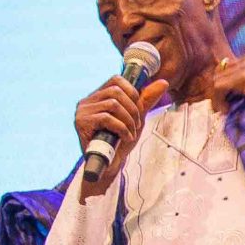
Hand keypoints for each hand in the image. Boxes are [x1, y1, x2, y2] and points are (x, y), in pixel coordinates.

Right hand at [72, 73, 168, 192]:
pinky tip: (126, 137)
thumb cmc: (120, 141)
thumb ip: (147, 99)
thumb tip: (163, 82)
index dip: (132, 91)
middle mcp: (87, 101)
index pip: (116, 79)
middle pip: (116, 91)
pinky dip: (122, 128)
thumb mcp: (136, 117)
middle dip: (133, 108)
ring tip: (132, 132)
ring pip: (113, 104)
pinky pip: (106, 118)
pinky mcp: (81, 123)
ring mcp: (82, 111)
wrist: (109, 164)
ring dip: (128, 120)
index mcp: (98, 96)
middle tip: (137, 124)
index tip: (139, 108)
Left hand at [201, 50, 244, 116]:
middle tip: (221, 106)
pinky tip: (226, 110)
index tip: (226, 99)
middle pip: (221, 71)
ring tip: (223, 109)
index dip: (224, 84)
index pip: (228, 67)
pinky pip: (219, 87)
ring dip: (217, 96)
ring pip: (217, 79)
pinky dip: (218, 100)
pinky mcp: (243, 77)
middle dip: (218, 90)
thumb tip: (234, 91)